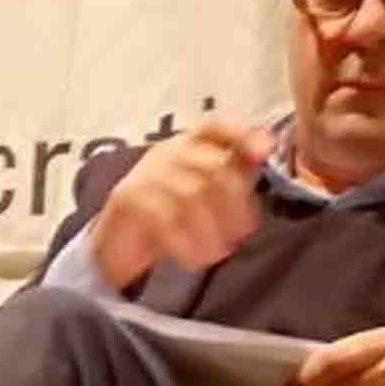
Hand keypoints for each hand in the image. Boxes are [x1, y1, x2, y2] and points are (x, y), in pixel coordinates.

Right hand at [86, 118, 273, 292]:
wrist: (118, 244)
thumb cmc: (170, 219)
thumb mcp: (205, 196)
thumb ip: (234, 177)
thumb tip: (266, 157)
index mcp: (190, 145)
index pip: (216, 127)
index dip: (242, 135)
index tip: (264, 152)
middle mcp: (168, 152)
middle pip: (213, 167)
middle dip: (235, 206)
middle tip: (239, 236)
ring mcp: (145, 173)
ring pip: (191, 194)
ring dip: (212, 231)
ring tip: (217, 253)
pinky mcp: (127, 199)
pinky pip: (164, 217)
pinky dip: (185, 243)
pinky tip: (193, 258)